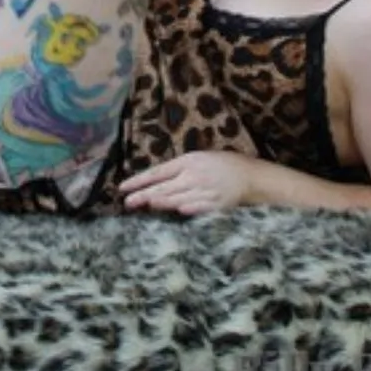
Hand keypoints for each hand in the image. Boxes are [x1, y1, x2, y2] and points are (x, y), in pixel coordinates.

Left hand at [118, 151, 249, 215]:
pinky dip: (188, 208)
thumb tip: (153, 181)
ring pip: (177, 198)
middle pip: (164, 187)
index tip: (123, 188)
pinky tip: (176, 211)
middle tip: (127, 202)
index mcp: (187, 162)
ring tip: (144, 205)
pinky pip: (199, 207)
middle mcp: (193, 176)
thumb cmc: (218, 165)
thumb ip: (176, 170)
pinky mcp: (215, 204)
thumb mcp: (196, 159)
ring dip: (160, 202)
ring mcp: (204, 190)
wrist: (248, 175)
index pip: (157, 172)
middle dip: (144, 195)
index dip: (139, 180)